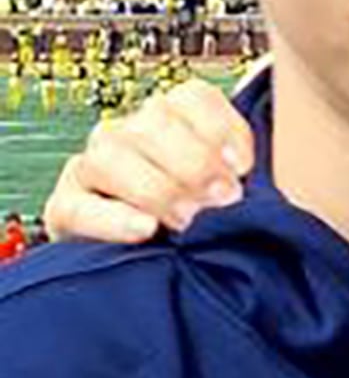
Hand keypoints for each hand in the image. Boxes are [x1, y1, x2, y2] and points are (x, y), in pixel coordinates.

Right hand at [43, 78, 252, 244]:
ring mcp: (91, 169)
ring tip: (188, 222)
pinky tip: (144, 229)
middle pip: (151, 122)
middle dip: (193, 163)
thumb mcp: (228, 203)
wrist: (154, 279)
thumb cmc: (202, 235)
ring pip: (110, 155)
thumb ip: (242, 183)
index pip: (191, 98)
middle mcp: (128, 135)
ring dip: (155, 188)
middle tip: (223, 202)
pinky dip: (112, 218)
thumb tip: (254, 183)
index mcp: (170, 122)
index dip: (221, 128)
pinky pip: (78, 206)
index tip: (246, 168)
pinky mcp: (65, 209)